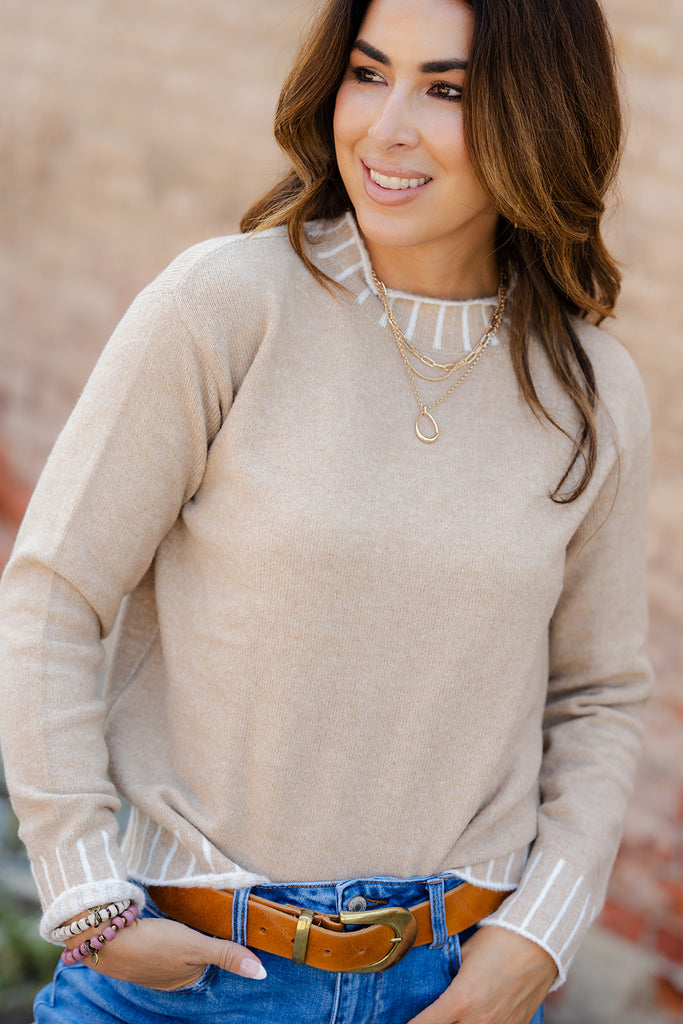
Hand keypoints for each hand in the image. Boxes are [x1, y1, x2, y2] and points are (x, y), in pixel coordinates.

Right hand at [64, 915, 265, 989]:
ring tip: (183, 911)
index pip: (213, 957)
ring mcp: (150, 962)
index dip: (219, 937)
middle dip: (200, 933)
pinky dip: (162, 927)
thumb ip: (227, 955)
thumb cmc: (152, 944)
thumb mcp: (195, 947)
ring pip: (176, 943)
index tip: (223, 919)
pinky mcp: (136, 947)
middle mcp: (168, 976)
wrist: (105, 936)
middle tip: (204, 909)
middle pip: (195, 950)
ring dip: (180, 928)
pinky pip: (157, 937)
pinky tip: (161, 916)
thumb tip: (261, 973)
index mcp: (185, 979)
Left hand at [406, 927, 556, 1023]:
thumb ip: (449, 971)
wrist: (541, 939)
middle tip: (432, 1016)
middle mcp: (480, 1020)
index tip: (406, 1021)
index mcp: (461, 999)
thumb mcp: (465, 952)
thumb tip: (435, 978)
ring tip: (455, 1015)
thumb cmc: (502, 938)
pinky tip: (478, 1016)